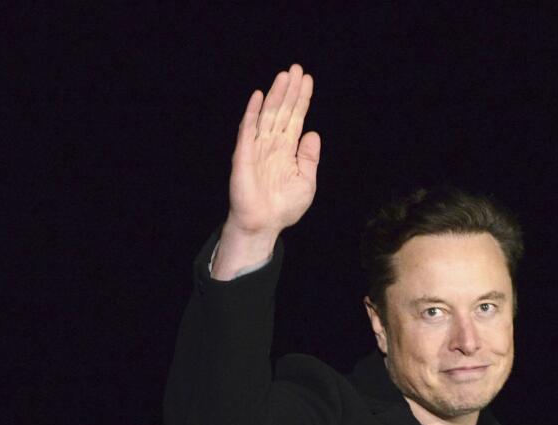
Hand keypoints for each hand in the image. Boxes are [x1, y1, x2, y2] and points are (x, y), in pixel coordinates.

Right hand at [214, 65, 319, 278]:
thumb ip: (309, 158)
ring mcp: (257, 147)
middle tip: (297, 69)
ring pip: (267, 114)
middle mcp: (272, 144)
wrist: (264, 224)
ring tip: (284, 75)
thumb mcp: (306, 182)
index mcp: (287, 150)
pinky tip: (259, 96)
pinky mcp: (244, 154)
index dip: (302, 99)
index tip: (308, 80)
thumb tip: (313, 132)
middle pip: (282, 110)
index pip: (296, 118)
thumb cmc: (283, 207)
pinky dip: (253, 112)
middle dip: (290, 90)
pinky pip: (248, 129)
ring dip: (275, 94)